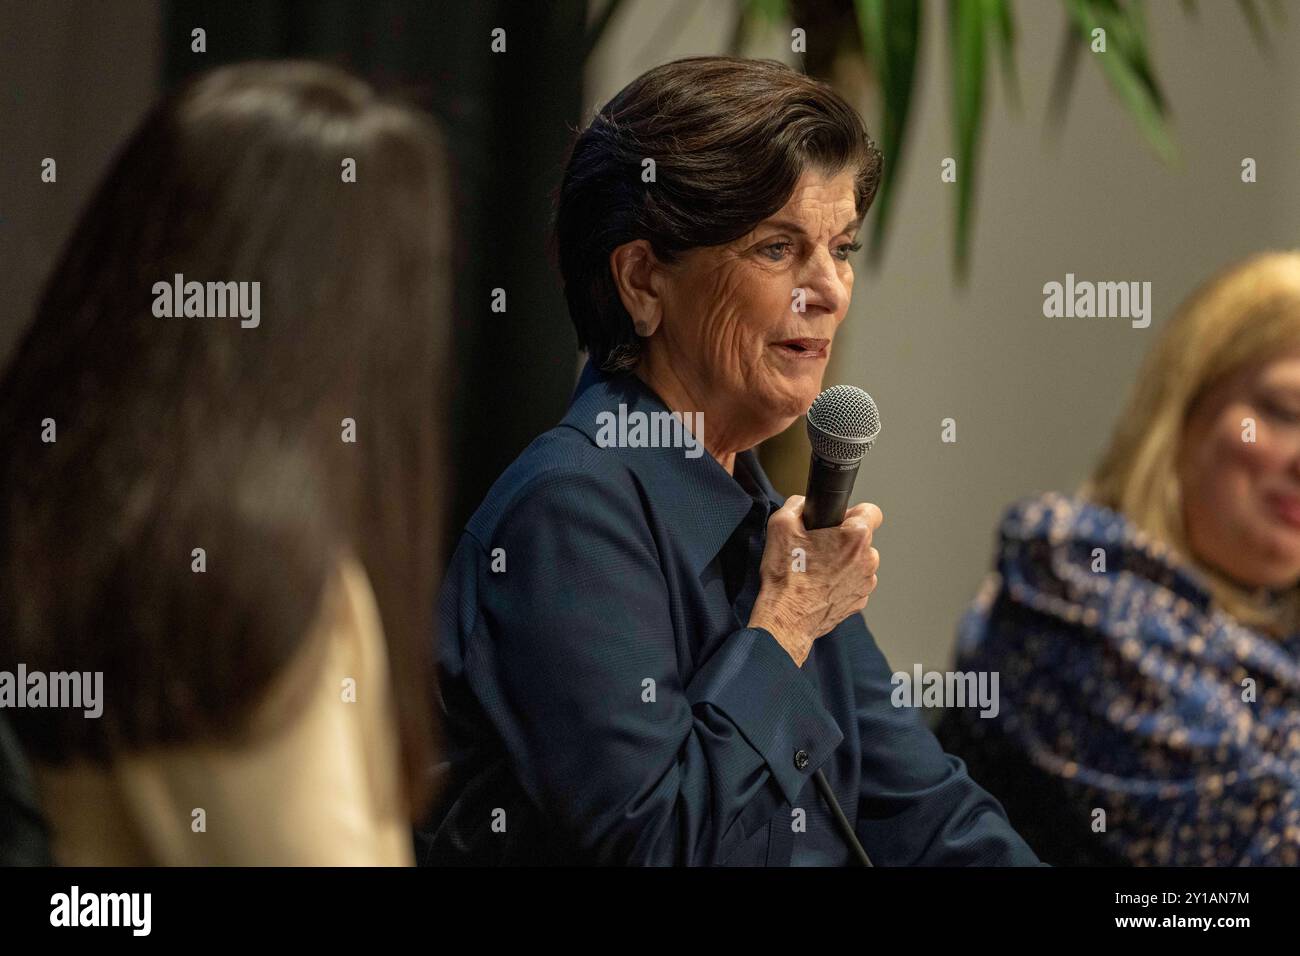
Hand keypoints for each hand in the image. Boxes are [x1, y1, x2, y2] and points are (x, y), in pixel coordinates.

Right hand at [747, 495, 880, 666]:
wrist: (786, 618)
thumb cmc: (786, 574)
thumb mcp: (781, 525)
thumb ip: (797, 504)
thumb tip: (805, 503)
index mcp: (855, 537)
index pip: (872, 511)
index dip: (852, 513)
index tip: (839, 521)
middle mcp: (868, 559)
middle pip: (862, 539)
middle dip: (843, 540)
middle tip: (817, 548)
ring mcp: (866, 583)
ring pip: (859, 562)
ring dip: (843, 562)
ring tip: (816, 570)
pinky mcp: (860, 602)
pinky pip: (854, 583)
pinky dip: (841, 583)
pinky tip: (820, 586)